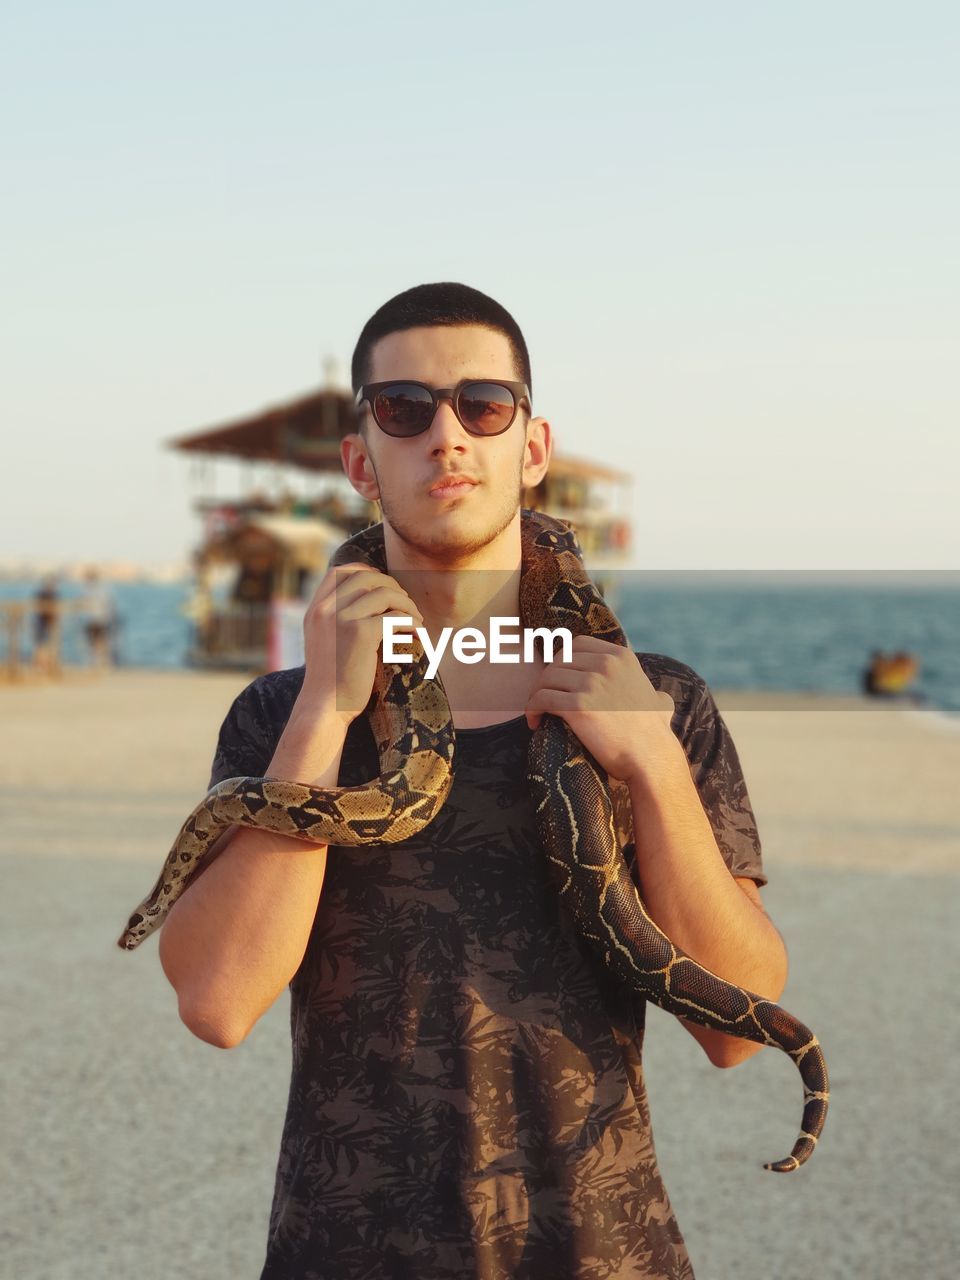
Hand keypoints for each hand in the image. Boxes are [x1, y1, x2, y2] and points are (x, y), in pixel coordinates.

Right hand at [299, 562, 423, 725]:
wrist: (325, 707)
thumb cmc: (330, 680)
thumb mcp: (323, 641)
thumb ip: (335, 619)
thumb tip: (368, 601)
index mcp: (316, 609)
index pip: (340, 571)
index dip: (366, 573)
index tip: (384, 586)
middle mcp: (325, 609)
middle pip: (366, 577)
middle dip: (393, 588)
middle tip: (407, 607)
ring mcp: (341, 618)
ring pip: (384, 593)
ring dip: (406, 605)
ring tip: (416, 621)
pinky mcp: (360, 633)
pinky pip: (395, 617)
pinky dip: (412, 624)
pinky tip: (418, 635)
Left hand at [524, 636, 677, 782]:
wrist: (650, 758)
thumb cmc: (653, 736)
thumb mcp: (658, 703)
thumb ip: (655, 694)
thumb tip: (660, 699)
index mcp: (621, 657)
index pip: (578, 645)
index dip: (562, 661)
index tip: (558, 680)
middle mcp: (607, 664)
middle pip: (559, 660)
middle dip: (548, 680)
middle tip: (545, 699)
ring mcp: (593, 683)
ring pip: (547, 678)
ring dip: (537, 694)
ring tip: (538, 712)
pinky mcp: (579, 705)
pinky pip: (543, 698)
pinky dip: (533, 708)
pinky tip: (535, 721)